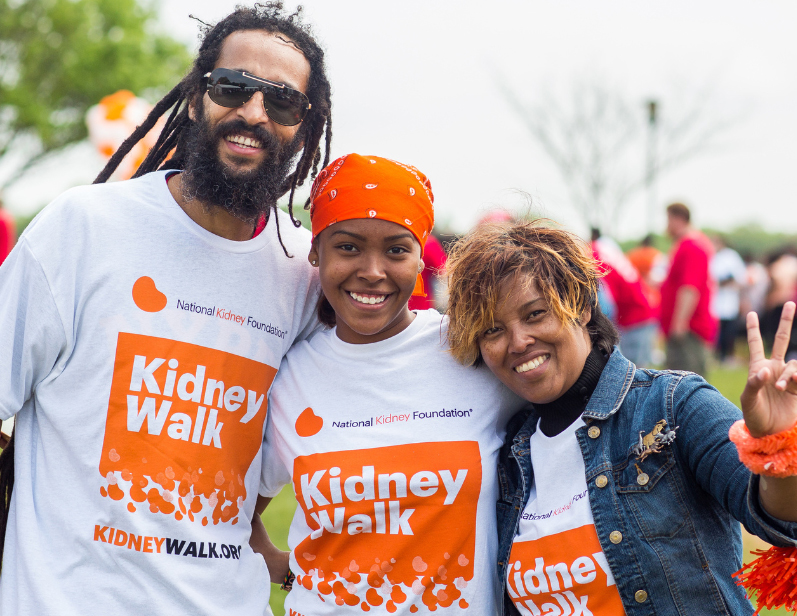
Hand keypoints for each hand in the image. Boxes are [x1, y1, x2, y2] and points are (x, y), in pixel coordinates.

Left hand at [740, 301, 796, 437]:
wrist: (769, 432)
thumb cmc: (753, 415)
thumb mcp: (748, 399)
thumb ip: (755, 383)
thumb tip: (765, 370)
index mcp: (757, 367)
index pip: (755, 344)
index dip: (754, 329)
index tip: (752, 314)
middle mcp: (773, 368)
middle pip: (781, 340)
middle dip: (786, 323)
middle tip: (790, 304)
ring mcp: (787, 376)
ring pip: (794, 364)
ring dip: (789, 374)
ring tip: (781, 387)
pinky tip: (792, 382)